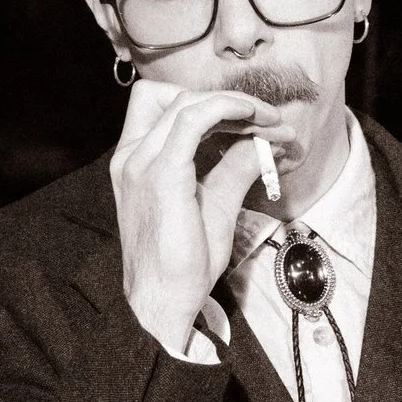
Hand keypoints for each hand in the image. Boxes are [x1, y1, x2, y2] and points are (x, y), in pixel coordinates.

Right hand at [110, 79, 288, 350]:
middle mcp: (132, 156)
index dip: (209, 102)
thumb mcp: (215, 204)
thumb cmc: (182, 263)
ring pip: (188, 103)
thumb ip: (235, 167)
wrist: (163, 302)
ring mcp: (142, 163)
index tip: (252, 118)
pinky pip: (195, 119)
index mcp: (136, 161)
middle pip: (175, 98)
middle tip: (267, 120)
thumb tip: (266, 141)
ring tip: (269, 122)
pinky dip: (228, 109)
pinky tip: (255, 118)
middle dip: (226, 100)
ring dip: (235, 104)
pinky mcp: (162, 175)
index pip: (163, 106)